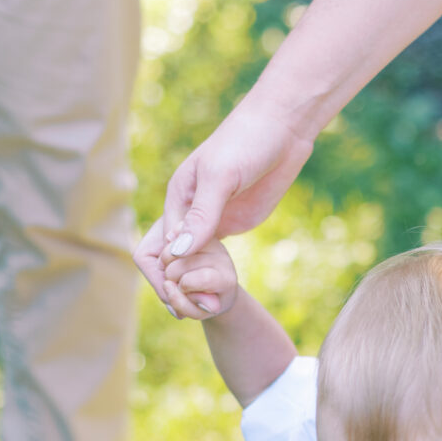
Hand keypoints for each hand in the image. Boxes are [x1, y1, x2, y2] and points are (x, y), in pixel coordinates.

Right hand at [137, 95, 313, 308]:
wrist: (283, 129)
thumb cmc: (247, 141)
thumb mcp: (222, 177)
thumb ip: (202, 214)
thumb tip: (179, 252)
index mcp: (177, 197)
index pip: (158, 246)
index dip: (165, 275)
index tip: (178, 296)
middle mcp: (189, 211)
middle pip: (171, 257)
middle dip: (175, 284)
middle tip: (187, 311)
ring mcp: (212, 219)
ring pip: (192, 260)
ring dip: (193, 284)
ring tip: (201, 311)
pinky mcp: (232, 223)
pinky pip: (214, 254)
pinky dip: (211, 275)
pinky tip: (216, 295)